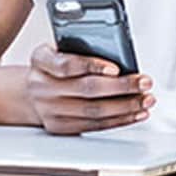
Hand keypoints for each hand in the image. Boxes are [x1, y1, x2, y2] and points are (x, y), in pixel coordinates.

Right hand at [25, 44, 154, 134]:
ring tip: (145, 99)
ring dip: (125, 106)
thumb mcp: (59, 49)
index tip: (116, 67)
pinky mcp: (59, 127)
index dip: (92, 66)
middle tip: (144, 82)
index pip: (66, 64)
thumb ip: (81, 48)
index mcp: (40, 60)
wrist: (30, 91)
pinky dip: (118, 120)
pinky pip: (93, 126)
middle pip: (86, 89)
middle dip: (121, 87)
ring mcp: (49, 110)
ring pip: (93, 111)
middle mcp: (41, 86)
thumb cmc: (53, 66)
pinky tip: (134, 113)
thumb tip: (120, 55)